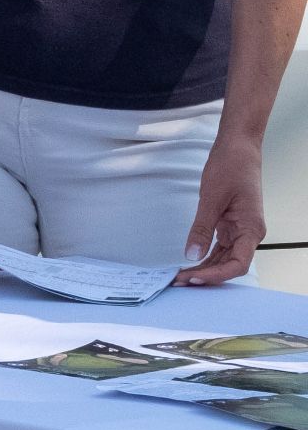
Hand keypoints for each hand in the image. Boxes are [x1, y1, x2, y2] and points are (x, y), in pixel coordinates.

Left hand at [176, 133, 264, 283]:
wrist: (238, 148)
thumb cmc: (231, 168)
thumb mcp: (211, 198)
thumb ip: (202, 228)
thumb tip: (192, 254)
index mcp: (251, 229)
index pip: (237, 264)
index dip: (216, 275)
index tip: (194, 278)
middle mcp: (248, 233)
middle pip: (229, 265)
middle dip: (205, 275)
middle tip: (178, 281)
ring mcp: (240, 230)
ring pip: (223, 258)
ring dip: (204, 268)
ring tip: (181, 276)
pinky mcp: (230, 225)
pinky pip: (219, 247)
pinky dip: (205, 256)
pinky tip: (190, 263)